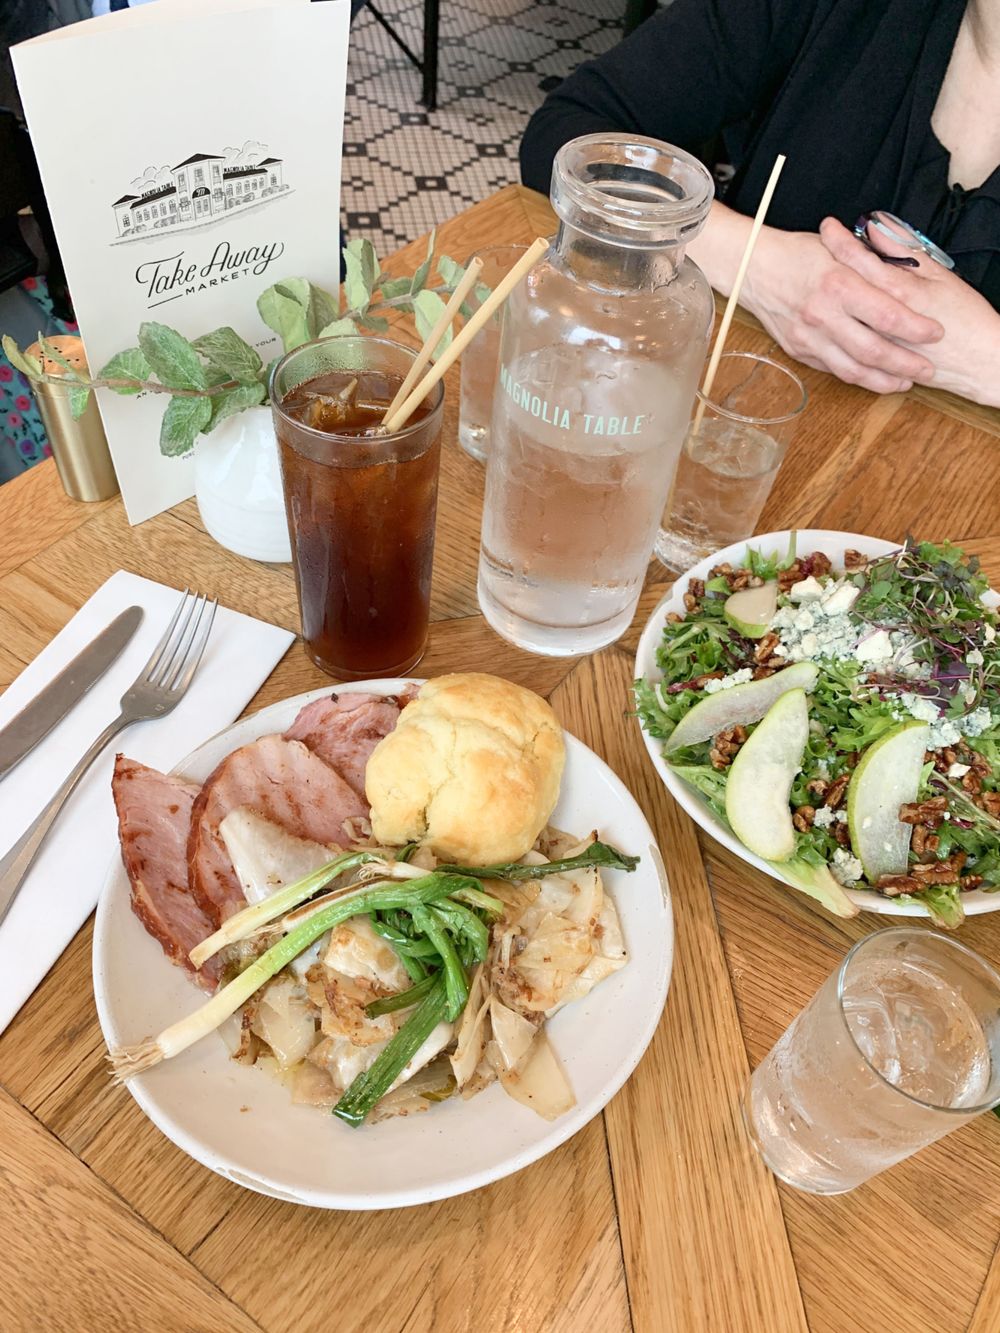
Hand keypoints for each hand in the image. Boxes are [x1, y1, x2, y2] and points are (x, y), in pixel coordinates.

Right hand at [742, 227, 944, 393]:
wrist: (751, 268)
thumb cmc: (797, 253)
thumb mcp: (839, 249)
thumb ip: (872, 264)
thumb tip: (909, 275)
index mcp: (838, 284)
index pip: (888, 315)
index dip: (916, 328)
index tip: (936, 333)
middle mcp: (822, 315)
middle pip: (873, 351)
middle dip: (906, 365)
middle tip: (928, 370)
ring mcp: (808, 337)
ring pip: (852, 370)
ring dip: (883, 380)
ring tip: (905, 382)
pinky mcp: (798, 350)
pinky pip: (833, 369)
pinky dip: (857, 377)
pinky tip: (874, 377)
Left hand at [819, 218, 999, 406]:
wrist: (982, 361)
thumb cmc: (966, 318)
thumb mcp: (941, 279)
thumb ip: (907, 255)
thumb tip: (881, 228)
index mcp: (901, 292)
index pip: (861, 260)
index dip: (841, 241)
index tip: (828, 227)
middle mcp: (883, 320)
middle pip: (844, 288)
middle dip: (827, 265)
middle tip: (814, 246)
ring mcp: (877, 344)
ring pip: (840, 322)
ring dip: (828, 301)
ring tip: (820, 282)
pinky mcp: (876, 366)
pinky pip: (846, 353)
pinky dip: (835, 334)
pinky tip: (831, 322)